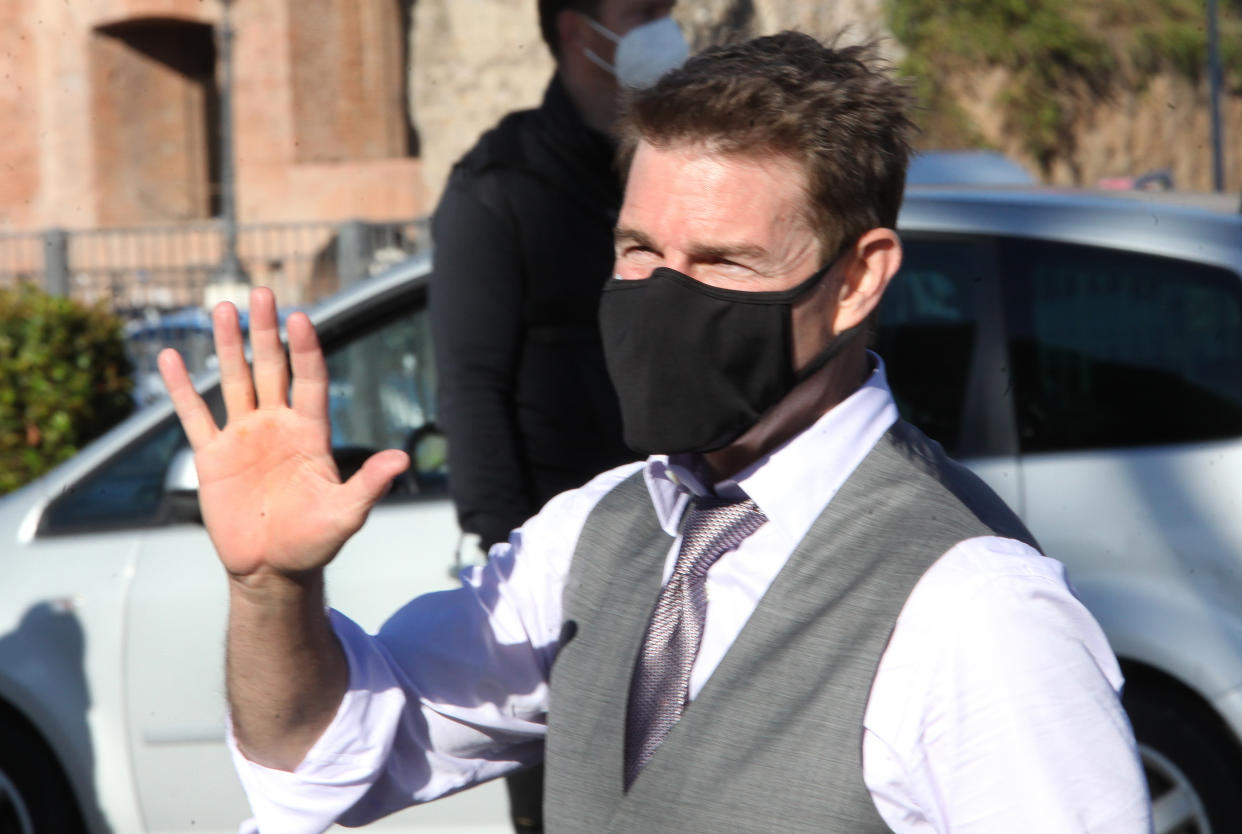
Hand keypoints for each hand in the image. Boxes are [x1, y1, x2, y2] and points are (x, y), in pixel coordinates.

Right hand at [158, 287, 408, 582]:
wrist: (272, 570)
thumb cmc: (314, 542)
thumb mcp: (345, 514)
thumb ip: (368, 484)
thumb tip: (402, 459)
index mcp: (311, 433)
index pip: (310, 380)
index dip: (306, 350)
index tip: (300, 318)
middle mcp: (277, 426)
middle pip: (272, 368)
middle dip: (265, 332)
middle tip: (261, 292)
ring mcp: (244, 437)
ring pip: (235, 381)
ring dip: (227, 346)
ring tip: (222, 308)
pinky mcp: (213, 457)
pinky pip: (195, 416)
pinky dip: (182, 388)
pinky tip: (170, 357)